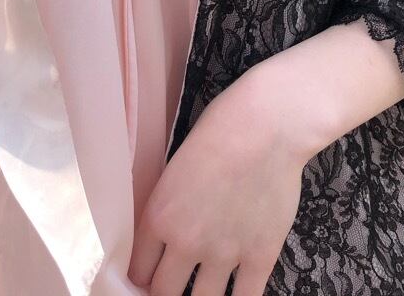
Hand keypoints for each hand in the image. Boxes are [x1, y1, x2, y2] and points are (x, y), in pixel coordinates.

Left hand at [127, 68, 319, 295]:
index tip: (145, 279)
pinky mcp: (260, 257)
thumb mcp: (176, 166)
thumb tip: (166, 230)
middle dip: (164, 291)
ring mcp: (224, 254)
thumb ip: (167, 205)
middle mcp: (186, 242)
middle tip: (171, 285)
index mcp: (159, 216)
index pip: (137, 269)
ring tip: (201, 289)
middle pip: (164, 293)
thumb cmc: (219, 129)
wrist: (266, 126)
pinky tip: (234, 292)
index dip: (139, 278)